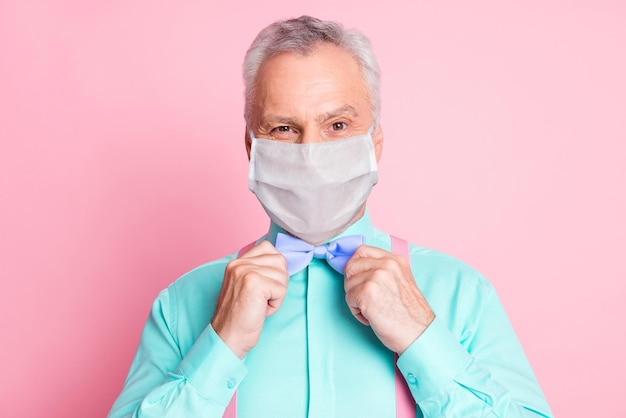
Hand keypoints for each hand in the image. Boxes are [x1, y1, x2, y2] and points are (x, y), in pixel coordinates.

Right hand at [211, 240, 288, 358]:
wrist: (227, 338)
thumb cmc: (239, 317)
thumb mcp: (244, 286)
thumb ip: (258, 270)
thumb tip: (281, 261)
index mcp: (236, 262)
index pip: (268, 247)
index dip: (274, 267)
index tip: (265, 286)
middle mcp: (239, 263)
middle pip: (280, 260)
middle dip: (278, 282)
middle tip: (262, 298)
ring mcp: (246, 271)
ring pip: (282, 275)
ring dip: (277, 294)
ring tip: (260, 304)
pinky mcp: (254, 283)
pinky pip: (282, 289)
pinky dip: (276, 303)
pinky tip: (262, 310)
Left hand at [344, 245, 433, 353]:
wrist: (419, 334)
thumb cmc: (410, 314)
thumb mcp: (401, 280)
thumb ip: (382, 270)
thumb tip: (357, 267)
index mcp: (395, 260)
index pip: (362, 251)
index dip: (355, 265)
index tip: (356, 277)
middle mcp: (386, 265)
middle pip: (351, 266)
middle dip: (352, 283)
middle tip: (364, 298)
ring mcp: (376, 277)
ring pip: (348, 284)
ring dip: (355, 300)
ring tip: (371, 309)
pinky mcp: (367, 293)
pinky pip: (349, 299)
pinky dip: (356, 311)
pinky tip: (370, 317)